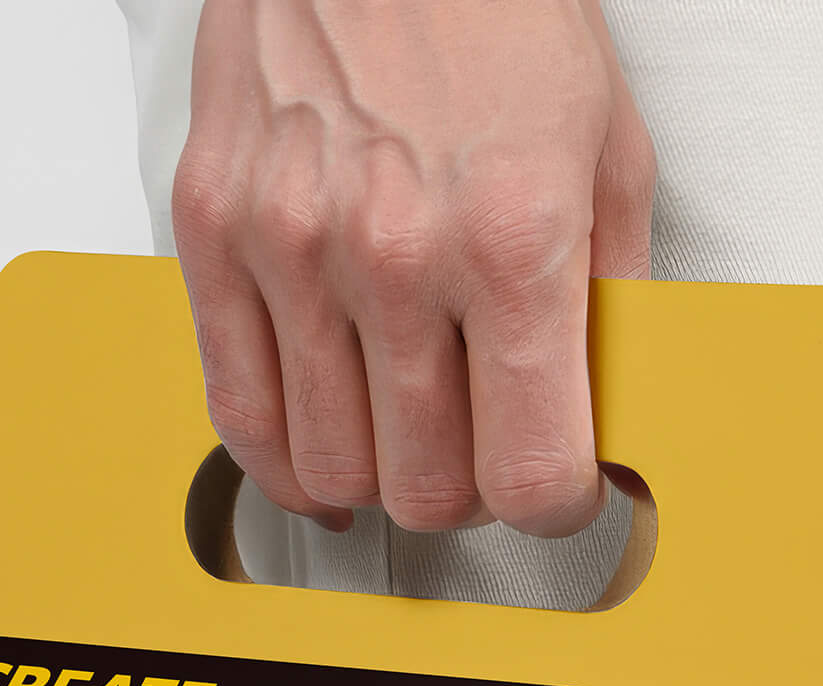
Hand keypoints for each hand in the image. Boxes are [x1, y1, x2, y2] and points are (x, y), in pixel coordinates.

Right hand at [171, 0, 653, 535]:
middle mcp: (393, 253)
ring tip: (405, 436)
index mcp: (510, 238)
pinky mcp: (212, 232)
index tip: (556, 483)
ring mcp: (289, 247)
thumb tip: (609, 420)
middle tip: (482, 450)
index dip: (556, 499)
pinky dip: (284, 455)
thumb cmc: (496, 19)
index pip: (532, 470)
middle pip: (428, 490)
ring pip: (330, 470)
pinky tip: (324, 445)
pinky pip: (235, 410)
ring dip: (378, 476)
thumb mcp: (608, 154)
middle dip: (468, 491)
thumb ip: (610, 304)